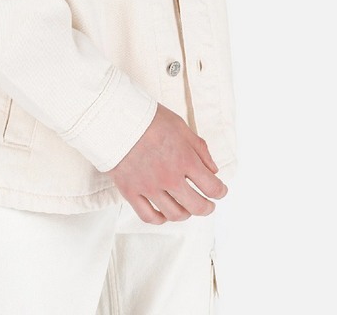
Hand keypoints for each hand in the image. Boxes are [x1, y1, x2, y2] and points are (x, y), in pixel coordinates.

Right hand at [106, 103, 227, 223]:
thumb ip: (200, 149)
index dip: (220, 192)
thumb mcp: (181, 126)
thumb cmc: (149, 118)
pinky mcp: (131, 191)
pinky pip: (148, 216)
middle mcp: (169, 178)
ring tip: (186, 207)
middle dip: (207, 207)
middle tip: (208, 205)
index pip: (212, 187)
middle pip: (196, 206)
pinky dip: (160, 219)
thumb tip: (213, 170)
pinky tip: (164, 213)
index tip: (220, 191)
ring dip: (185, 213)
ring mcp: (149, 187)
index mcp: (185, 160)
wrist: (115, 118)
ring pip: (174, 214)